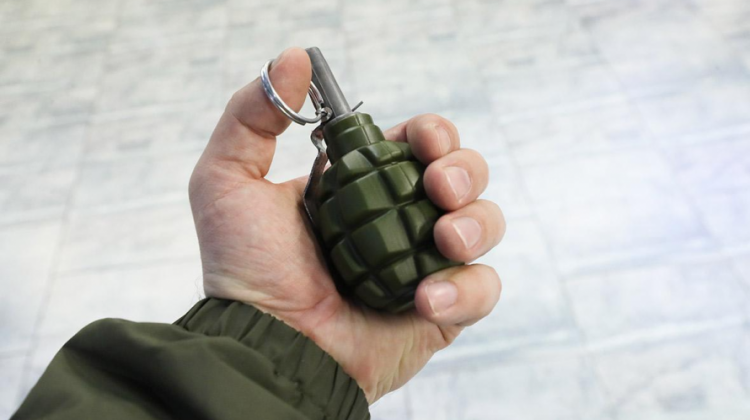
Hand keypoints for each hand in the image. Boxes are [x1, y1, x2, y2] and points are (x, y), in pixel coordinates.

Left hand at [189, 47, 505, 402]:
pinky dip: (465, 289)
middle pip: (464, 175)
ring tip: (444, 239)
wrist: (269, 347)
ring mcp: (423, 264)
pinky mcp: (442, 310)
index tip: (422, 140)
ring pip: (485, 224)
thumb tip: (293, 59)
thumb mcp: (228, 181)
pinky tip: (426, 298)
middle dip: (463, 170)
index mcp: (362, 186)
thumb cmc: (247, 271)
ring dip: (476, 223)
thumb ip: (252, 115)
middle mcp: (399, 219)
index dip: (432, 133)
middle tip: (439, 187)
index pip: (417, 144)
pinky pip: (483, 287)